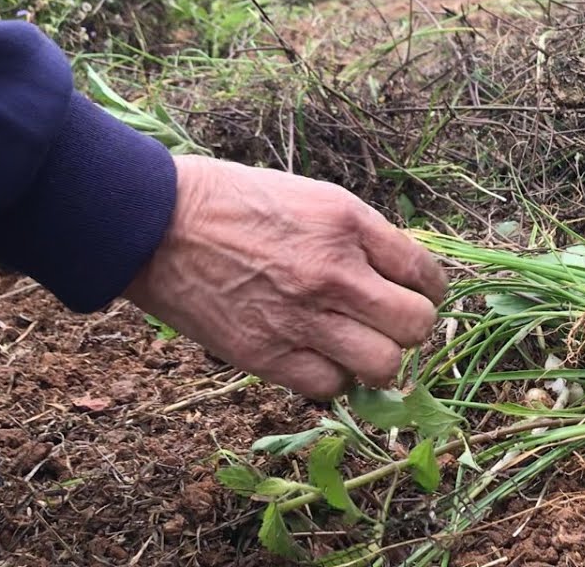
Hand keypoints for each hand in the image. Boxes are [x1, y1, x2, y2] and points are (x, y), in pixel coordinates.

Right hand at [123, 155, 447, 399]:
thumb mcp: (311, 197)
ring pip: (384, 366)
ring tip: (359, 348)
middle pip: (415, 325)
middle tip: (390, 324)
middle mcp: (334, 272)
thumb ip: (360, 236)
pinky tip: (319, 358)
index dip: (429, 290)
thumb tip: (400, 274)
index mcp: (348, 223)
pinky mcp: (267, 355)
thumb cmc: (233, 202)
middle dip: (410, 328)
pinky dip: (332, 379)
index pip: (425, 272)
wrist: (155, 224)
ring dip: (379, 361)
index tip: (418, 294)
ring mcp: (302, 318)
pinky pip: (330, 387)